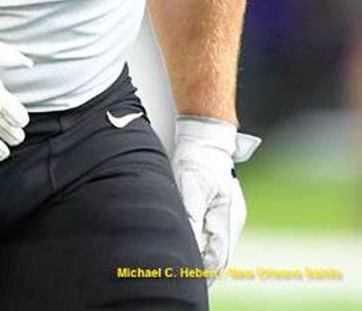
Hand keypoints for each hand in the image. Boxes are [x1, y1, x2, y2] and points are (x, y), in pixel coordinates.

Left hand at [171, 116, 259, 282]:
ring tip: (186, 268)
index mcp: (227, 215)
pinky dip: (206, 245)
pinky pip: (216, 235)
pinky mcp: (223, 209)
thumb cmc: (197, 159)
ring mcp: (230, 214)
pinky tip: (192, 249)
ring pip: (220, 246)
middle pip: (221, 255)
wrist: (205, 136)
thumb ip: (190, 217)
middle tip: (183, 279)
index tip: (188, 278)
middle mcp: (233, 218)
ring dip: (205, 258)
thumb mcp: (190, 187)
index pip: (218, 256)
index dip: (204, 271)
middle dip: (205, 269)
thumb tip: (188, 244)